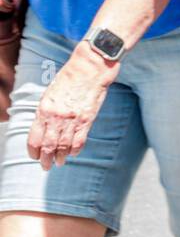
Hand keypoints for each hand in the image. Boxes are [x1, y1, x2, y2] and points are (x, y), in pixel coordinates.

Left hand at [28, 45, 119, 169]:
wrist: (88, 70)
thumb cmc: (68, 79)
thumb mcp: (50, 95)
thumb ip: (46, 112)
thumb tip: (44, 127)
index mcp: (43, 110)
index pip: (34, 138)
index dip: (33, 151)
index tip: (34, 156)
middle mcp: (56, 118)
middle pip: (48, 146)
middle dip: (45, 159)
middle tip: (46, 166)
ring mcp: (72, 120)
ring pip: (64, 146)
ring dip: (61, 157)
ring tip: (60, 162)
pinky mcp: (87, 120)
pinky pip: (80, 140)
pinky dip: (76, 149)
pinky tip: (74, 153)